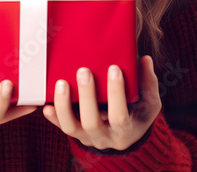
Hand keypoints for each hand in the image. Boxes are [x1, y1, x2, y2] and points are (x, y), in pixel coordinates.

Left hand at [42, 55, 161, 150]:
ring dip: (64, 105)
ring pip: (71, 127)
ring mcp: (87, 137)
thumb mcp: (149, 102)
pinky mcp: (75, 133)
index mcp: (126, 129)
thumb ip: (148, 83)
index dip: (116, 93)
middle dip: (86, 96)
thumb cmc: (138, 113)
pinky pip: (61, 127)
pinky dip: (53, 117)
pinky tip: (46, 104)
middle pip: (92, 122)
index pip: (119, 116)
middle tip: (83, 71)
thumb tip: (145, 59)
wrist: (125, 135)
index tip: (114, 68)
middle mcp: (105, 137)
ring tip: (61, 82)